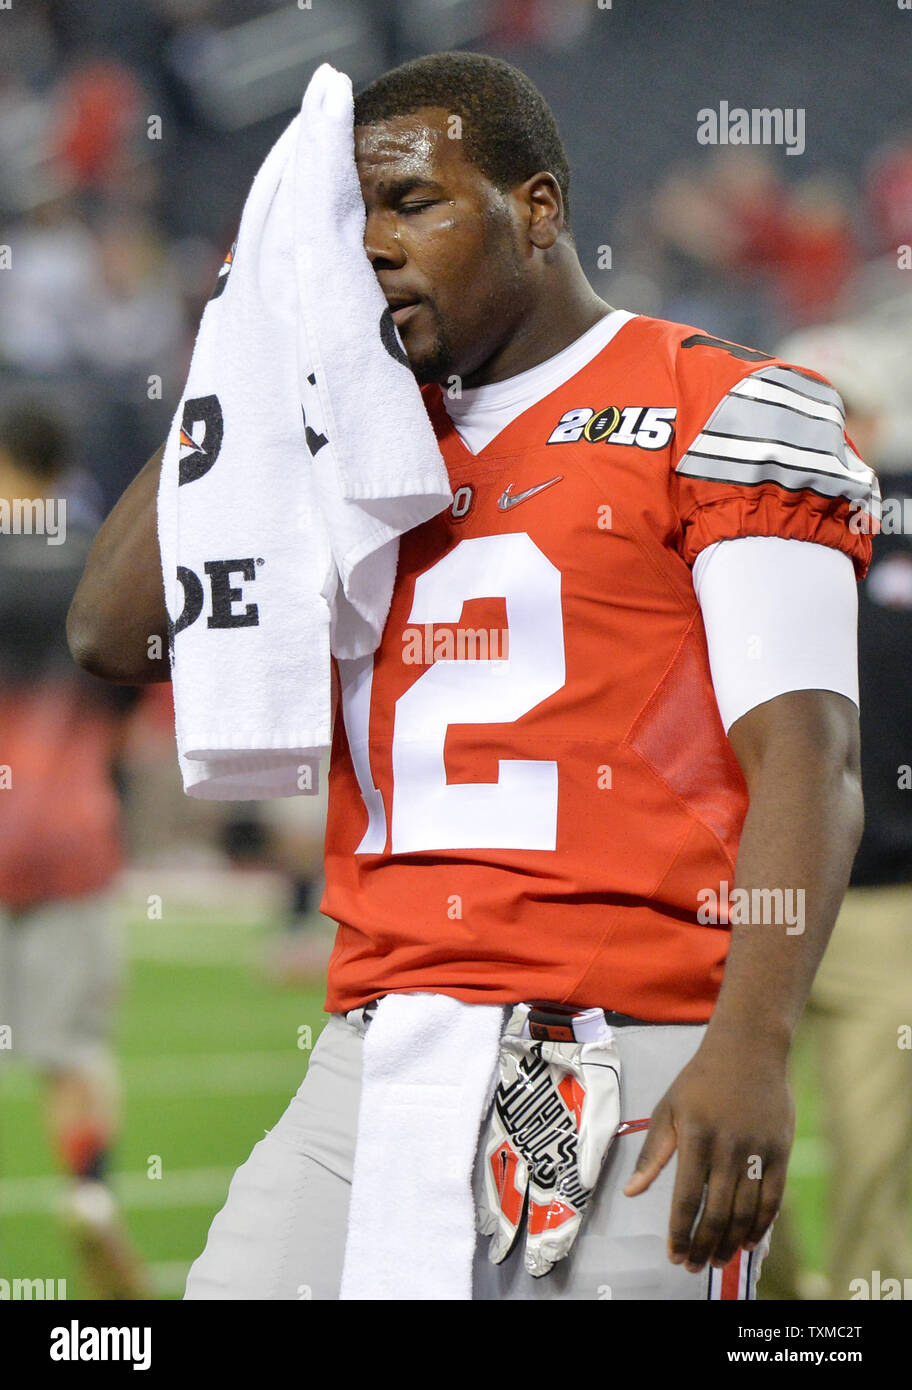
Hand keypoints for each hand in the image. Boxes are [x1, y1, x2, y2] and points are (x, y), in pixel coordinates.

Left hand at [623, 1040, 793, 1272]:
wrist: (749, 1049)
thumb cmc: (700, 1079)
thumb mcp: (668, 1108)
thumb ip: (652, 1154)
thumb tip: (631, 1192)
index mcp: (695, 1137)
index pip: (686, 1198)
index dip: (680, 1232)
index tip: (674, 1255)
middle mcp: (728, 1147)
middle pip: (716, 1212)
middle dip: (703, 1245)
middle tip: (693, 1266)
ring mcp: (757, 1150)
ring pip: (745, 1211)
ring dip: (730, 1242)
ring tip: (716, 1260)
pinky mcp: (781, 1151)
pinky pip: (772, 1199)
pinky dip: (761, 1226)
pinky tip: (748, 1242)